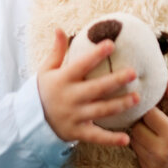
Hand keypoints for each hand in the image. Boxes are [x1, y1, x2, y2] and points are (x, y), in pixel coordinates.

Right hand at [36, 28, 138, 145]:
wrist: (31, 121)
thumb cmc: (44, 90)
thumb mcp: (47, 70)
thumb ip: (57, 51)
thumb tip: (59, 28)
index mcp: (63, 79)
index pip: (81, 65)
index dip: (96, 55)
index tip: (111, 44)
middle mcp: (70, 98)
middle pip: (96, 88)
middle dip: (115, 80)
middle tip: (133, 73)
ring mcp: (74, 116)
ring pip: (100, 111)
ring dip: (119, 105)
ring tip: (137, 98)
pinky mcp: (77, 132)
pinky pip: (96, 136)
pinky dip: (111, 139)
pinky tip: (126, 139)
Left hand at [130, 76, 167, 167]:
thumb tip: (167, 78)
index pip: (148, 114)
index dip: (147, 107)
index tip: (148, 101)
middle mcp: (161, 149)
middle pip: (136, 128)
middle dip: (140, 120)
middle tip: (147, 115)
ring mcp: (154, 161)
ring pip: (133, 141)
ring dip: (138, 132)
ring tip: (148, 127)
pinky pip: (136, 152)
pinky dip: (140, 145)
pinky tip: (149, 140)